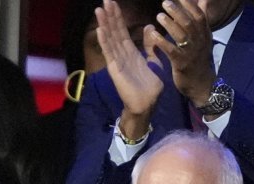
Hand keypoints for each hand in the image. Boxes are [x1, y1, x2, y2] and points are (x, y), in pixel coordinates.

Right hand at [95, 0, 163, 135]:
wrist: (147, 104)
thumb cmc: (151, 86)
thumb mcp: (154, 61)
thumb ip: (151, 45)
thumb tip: (149, 28)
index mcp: (131, 52)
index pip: (122, 31)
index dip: (118, 17)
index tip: (113, 3)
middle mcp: (122, 54)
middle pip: (114, 31)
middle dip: (110, 16)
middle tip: (105, 0)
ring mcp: (117, 61)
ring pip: (110, 39)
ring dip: (104, 24)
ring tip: (99, 10)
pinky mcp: (116, 69)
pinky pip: (109, 53)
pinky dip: (105, 42)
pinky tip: (100, 30)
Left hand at [148, 0, 216, 107]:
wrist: (201, 84)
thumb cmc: (198, 59)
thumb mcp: (203, 38)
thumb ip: (201, 19)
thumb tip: (203, 0)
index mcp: (204, 34)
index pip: (199, 16)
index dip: (189, 5)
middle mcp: (199, 42)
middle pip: (189, 23)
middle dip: (177, 11)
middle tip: (165, 3)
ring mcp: (191, 53)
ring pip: (181, 35)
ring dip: (169, 24)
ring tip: (159, 16)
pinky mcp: (182, 64)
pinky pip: (172, 51)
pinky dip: (162, 42)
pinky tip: (153, 35)